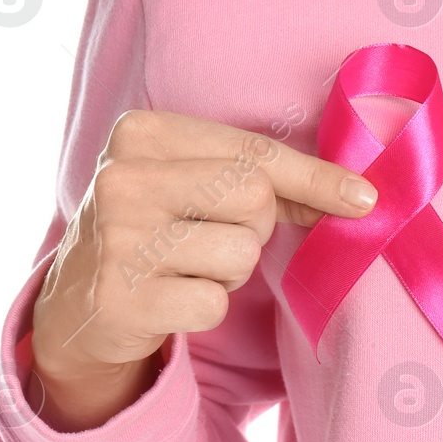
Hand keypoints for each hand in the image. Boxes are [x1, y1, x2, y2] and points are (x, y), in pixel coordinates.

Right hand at [26, 110, 375, 430]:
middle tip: (214, 235)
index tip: (365, 199)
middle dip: (255, 227)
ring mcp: (117, 239)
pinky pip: (213, 304)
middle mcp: (122, 179)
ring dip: (229, 272)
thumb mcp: (197, 183)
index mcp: (143, 133)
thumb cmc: (157, 227)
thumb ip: (272, 181)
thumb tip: (361, 196)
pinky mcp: (120, 299)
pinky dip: (205, 308)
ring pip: (240, 255)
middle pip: (254, 199)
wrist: (77, 301)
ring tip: (187, 266)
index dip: (316, 178)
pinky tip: (169, 298)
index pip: (255, 153)